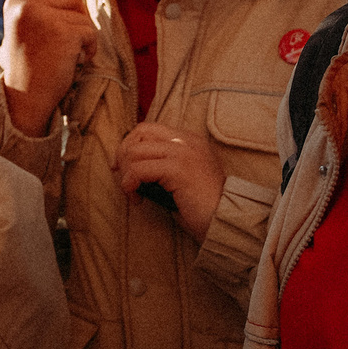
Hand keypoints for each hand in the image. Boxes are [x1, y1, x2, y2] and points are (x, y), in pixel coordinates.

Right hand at [0, 0, 96, 133]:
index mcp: (15, 2)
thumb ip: (48, 0)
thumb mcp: (32, 26)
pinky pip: (90, 31)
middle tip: (61, 44)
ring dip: (84, 34)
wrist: (25, 99)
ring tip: (67, 54)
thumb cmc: (30, 65)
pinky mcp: (62, 32)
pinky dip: (89, 48)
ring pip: (84, 14)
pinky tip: (75, 61)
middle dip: (77, 18)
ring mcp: (43, 18)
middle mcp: (25, 5)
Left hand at [115, 120, 227, 238]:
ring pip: (135, 151)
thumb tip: (129, 167)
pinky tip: (137, 199)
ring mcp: (183, 152)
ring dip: (127, 174)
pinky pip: (139, 170)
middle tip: (125, 181)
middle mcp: (186, 140)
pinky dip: (130, 184)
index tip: (122, 168)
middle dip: (123, 157)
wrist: (225, 219)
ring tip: (134, 194)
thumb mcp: (182, 177)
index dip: (129, 145)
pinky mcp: (178, 168)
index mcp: (189, 139)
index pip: (148, 129)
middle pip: (139, 134)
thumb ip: (162, 164)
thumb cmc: (202, 206)